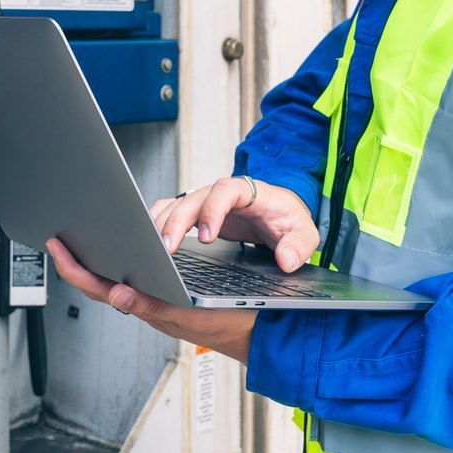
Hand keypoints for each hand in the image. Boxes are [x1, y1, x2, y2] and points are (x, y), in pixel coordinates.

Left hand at [46, 238, 256, 361]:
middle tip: (59, 240)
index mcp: (147, 309)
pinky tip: (119, 255)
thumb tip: (115, 294)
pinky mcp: (169, 295)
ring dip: (95, 265)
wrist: (259, 332)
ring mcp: (156, 301)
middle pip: (100, 284)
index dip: (74, 269)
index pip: (99, 289)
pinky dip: (120, 265)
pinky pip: (135, 280)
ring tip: (81, 245)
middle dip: (77, 263)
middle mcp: (147, 304)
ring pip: (114, 283)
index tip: (57, 247)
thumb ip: (151, 307)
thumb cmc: (229, 327)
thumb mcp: (190, 315)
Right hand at [148, 175, 319, 272]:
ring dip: (161, 225)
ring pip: (175, 205)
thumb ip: (299, 245)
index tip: (206, 235)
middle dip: (176, 222)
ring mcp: (204, 202)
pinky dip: (156, 224)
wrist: (279, 213)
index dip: (212, 210)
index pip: (225, 191)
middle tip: (167, 248)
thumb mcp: (305, 232)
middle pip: (192, 199)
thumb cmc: (287, 219)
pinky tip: (147, 241)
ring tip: (152, 250)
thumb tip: (286, 260)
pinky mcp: (195, 213)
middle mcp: (220, 193)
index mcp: (247, 191)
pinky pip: (169, 212)